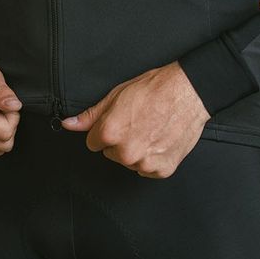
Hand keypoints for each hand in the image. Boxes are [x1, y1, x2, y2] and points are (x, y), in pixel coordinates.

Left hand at [59, 61, 210, 178]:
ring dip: (137, 149)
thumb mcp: (117, 95)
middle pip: (111, 153)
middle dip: (121, 140)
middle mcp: (125, 152)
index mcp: (110, 133)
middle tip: (138, 121)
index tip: (120, 121)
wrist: (189, 92)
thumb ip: (91, 115)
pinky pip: (148, 168)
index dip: (106, 130)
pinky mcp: (162, 169)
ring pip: (130, 161)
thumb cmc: (156, 89)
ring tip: (152, 128)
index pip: (93, 142)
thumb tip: (69, 124)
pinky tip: (160, 138)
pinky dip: (154, 157)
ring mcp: (145, 163)